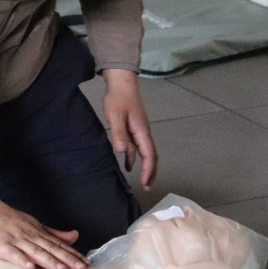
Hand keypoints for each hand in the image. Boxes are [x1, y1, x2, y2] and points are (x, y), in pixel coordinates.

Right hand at [0, 188, 87, 268]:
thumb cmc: (9, 220)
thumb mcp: (34, 224)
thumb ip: (54, 233)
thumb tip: (75, 236)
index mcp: (38, 232)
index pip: (59, 245)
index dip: (73, 254)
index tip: (87, 264)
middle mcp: (30, 236)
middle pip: (51, 249)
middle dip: (67, 259)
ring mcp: (15, 240)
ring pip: (35, 251)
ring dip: (49, 260)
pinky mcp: (1, 245)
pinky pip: (12, 254)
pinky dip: (21, 260)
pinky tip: (30, 268)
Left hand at [101, 68, 157, 190]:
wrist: (121, 82)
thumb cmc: (118, 98)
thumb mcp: (115, 115)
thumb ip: (119, 133)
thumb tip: (122, 151)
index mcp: (141, 131)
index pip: (149, 155)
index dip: (149, 170)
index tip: (146, 183)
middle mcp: (143, 132)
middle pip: (152, 156)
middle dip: (152, 172)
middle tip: (148, 187)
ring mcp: (139, 130)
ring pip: (145, 152)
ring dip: (145, 166)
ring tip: (142, 181)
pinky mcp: (133, 128)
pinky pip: (137, 147)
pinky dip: (135, 158)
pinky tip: (128, 165)